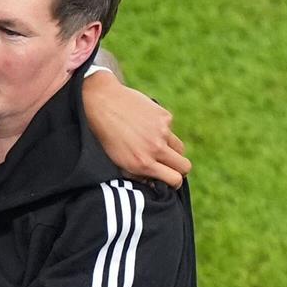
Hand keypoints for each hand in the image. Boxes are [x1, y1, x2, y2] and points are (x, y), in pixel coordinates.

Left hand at [83, 71, 191, 187]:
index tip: (171, 179)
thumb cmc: (106, 136)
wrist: (101, 103)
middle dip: (179, 169)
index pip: (175, 180)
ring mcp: (162, 132)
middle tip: (169, 165)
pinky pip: (170, 129)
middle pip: (185, 166)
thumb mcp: (116, 162)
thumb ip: (136, 175)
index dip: (175, 182)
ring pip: (180, 148)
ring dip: (171, 149)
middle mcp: (155, 149)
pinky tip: (145, 124)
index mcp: (142, 163)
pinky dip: (162, 130)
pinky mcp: (165, 116)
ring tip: (153, 143)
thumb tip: (153, 183)